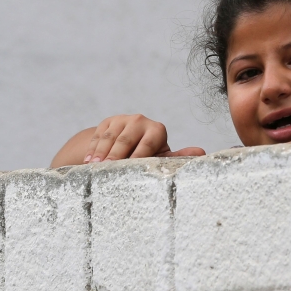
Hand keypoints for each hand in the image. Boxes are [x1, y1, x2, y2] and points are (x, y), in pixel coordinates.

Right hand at [83, 114, 204, 162]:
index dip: (137, 157)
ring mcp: (122, 120)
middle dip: (115, 156)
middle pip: (125, 141)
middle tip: (107, 170)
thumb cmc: (150, 154)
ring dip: (101, 154)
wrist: (128, 143)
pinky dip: (92, 149)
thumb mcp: (163, 156)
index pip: (146, 144)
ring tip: (95, 168)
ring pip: (110, 138)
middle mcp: (139, 121)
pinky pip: (98, 136)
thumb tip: (202, 153)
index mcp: (157, 130)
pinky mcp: (107, 122)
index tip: (129, 169)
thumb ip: (179, 156)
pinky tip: (88, 162)